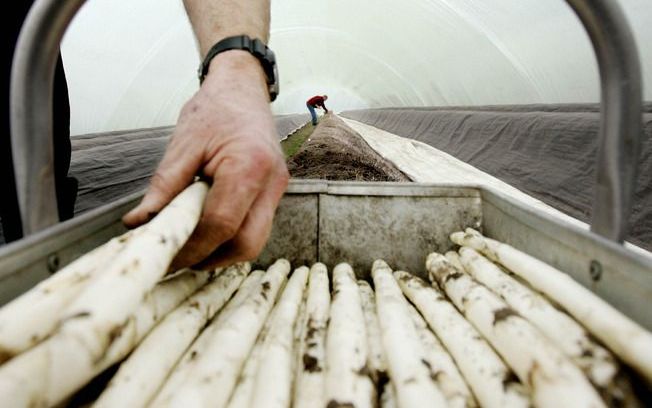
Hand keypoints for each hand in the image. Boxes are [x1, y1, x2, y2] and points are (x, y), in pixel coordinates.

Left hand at [123, 51, 288, 268]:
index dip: (193, 248)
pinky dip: (232, 236)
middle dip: (213, 258)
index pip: (222, 224)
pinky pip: (256, 226)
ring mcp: (278, 189)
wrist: (243, 87)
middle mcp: (271, 182)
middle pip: (248, 244)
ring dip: (223, 251)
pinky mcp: (275, 192)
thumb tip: (139, 223)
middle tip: (180, 259)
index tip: (167, 256)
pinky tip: (208, 230)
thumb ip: (163, 188)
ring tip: (191, 246)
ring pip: (256, 241)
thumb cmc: (214, 109)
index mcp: (248, 166)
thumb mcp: (182, 144)